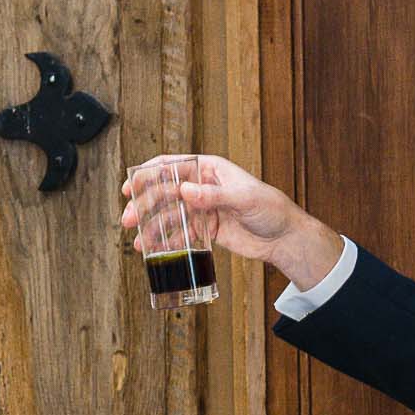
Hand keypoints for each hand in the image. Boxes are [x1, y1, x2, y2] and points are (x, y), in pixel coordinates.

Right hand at [118, 154, 341, 288]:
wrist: (285, 238)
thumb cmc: (272, 210)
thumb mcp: (244, 198)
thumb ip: (214, 195)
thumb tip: (186, 189)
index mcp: (210, 169)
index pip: (173, 166)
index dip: (148, 174)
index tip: (130, 186)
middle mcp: (203, 186)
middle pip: (165, 192)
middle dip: (144, 205)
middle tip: (128, 219)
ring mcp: (203, 208)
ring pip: (170, 214)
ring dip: (151, 226)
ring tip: (138, 241)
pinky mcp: (206, 229)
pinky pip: (181, 232)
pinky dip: (166, 239)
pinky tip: (154, 248)